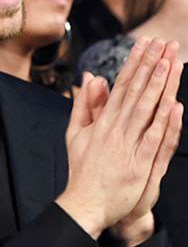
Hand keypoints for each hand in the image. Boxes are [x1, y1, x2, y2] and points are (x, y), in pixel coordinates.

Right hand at [57, 37, 181, 239]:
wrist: (85, 202)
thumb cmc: (82, 170)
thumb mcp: (76, 133)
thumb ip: (84, 104)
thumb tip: (91, 78)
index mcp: (101, 122)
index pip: (121, 85)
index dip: (134, 63)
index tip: (144, 44)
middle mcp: (114, 130)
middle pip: (135, 92)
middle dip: (149, 66)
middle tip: (161, 44)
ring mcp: (127, 147)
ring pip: (146, 110)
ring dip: (159, 85)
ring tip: (169, 63)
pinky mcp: (139, 165)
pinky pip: (154, 139)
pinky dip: (163, 122)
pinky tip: (172, 103)